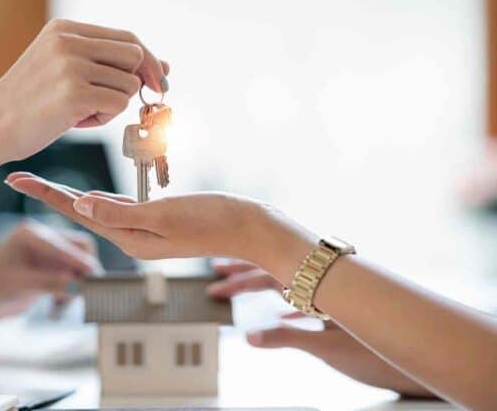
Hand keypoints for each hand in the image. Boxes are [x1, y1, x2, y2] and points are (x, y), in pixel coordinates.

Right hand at [0, 19, 168, 160]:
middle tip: (113, 102)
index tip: (156, 81)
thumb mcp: (61, 69)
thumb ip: (106, 63)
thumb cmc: (28, 103)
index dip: (147, 61)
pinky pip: (117, 105)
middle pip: (135, 56)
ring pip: (128, 85)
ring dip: (112, 105)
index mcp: (65, 29)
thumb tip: (161, 67)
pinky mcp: (74, 94)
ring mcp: (71, 66)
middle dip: (136, 82)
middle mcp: (69, 42)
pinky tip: (75, 121)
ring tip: (80, 112)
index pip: (126, 37)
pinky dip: (103, 119)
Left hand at [0, 221, 100, 328]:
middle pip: (78, 250)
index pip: (69, 245)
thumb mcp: (19, 286)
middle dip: (83, 272)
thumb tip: (81, 284)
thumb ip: (51, 282)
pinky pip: (68, 277)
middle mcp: (41, 239)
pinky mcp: (44, 271)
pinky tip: (57, 306)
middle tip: (84, 294)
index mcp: (31, 234)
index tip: (97, 281)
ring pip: (76, 265)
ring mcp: (43, 255)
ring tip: (64, 304)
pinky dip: (69, 290)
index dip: (83, 264)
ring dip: (77, 284)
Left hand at [4, 172, 315, 282]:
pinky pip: (118, 209)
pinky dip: (98, 199)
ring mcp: (143, 231)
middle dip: (48, 195)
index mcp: (128, 237)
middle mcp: (130, 237)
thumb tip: (83, 206)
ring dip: (69, 197)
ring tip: (43, 184)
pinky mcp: (157, 221)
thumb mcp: (165, 216)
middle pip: (80, 212)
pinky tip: (88, 195)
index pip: (77, 213)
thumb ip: (123, 213)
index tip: (16, 179)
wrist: (249, 227)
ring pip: (96, 211)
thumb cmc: (213, 220)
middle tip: (18, 176)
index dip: (45, 194)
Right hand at [208, 260, 435, 397]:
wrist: (415, 358)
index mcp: (318, 285)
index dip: (240, 274)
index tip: (216, 276)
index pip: (269, 271)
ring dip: (259, 286)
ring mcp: (328, 297)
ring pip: (285, 285)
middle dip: (243, 274)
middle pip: (273, 272)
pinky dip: (282, 306)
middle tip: (215, 277)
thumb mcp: (326, 348)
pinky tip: (274, 314)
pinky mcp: (335, 313)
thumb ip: (287, 339)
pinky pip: (301, 302)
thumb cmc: (376, 354)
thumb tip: (249, 336)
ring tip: (234, 287)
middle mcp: (322, 284)